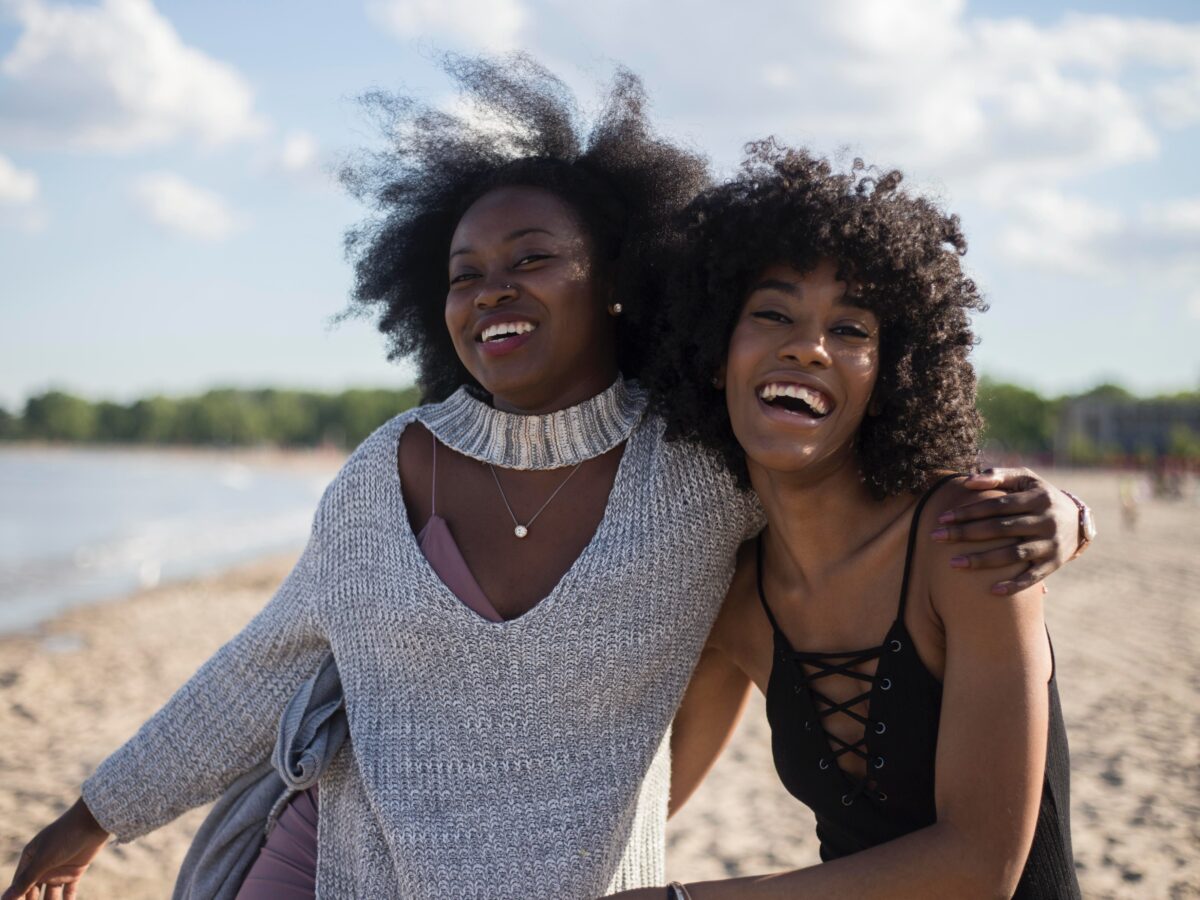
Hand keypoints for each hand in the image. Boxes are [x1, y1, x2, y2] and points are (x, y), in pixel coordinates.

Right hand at [3, 798, 108, 899]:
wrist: (93, 822)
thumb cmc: (64, 836)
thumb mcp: (43, 859)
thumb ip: (25, 880)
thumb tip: (5, 898)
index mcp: (30, 859)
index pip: (19, 885)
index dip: (16, 899)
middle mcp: (43, 866)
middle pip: (33, 893)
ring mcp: (59, 869)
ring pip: (51, 895)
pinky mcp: (75, 872)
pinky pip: (68, 892)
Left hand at [931, 467, 1082, 594]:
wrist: (1078, 520)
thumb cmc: (1040, 495)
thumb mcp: (1025, 479)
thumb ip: (997, 475)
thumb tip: (968, 481)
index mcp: (1037, 498)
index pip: (996, 505)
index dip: (969, 511)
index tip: (942, 518)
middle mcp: (1045, 521)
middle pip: (1000, 529)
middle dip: (966, 533)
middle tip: (936, 537)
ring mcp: (1051, 545)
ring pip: (1013, 555)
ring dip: (983, 560)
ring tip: (953, 564)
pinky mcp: (1054, 564)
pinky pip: (1033, 578)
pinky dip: (1014, 585)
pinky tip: (992, 591)